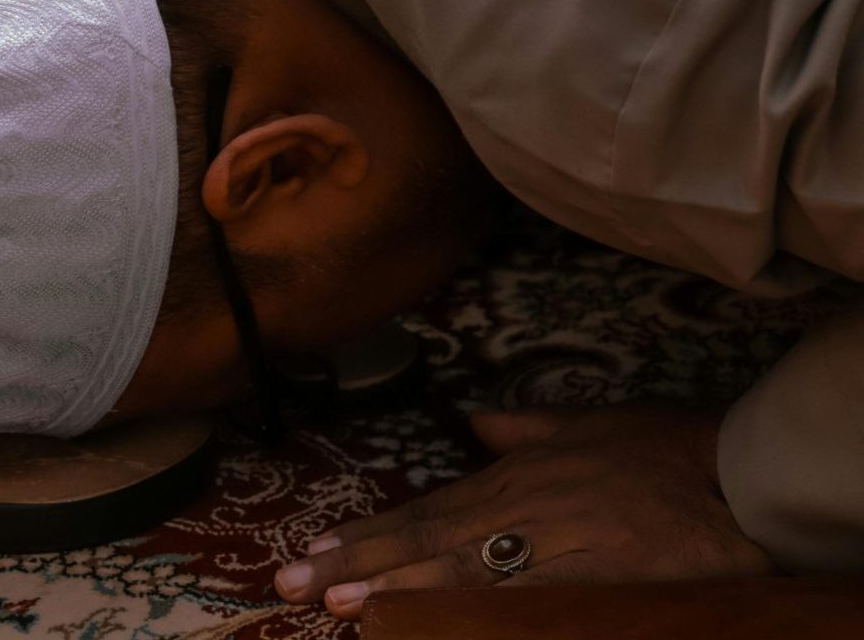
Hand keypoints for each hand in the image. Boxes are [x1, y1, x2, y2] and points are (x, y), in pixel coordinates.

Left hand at [273, 405, 775, 618]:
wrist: (738, 482)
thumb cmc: (662, 450)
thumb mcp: (584, 423)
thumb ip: (519, 425)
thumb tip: (472, 418)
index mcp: (513, 477)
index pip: (425, 510)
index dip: (369, 532)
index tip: (317, 548)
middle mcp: (521, 512)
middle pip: (428, 544)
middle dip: (360, 564)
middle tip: (298, 582)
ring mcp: (552, 552)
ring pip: (461, 577)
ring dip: (400, 593)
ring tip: (345, 606)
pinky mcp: (587, 587)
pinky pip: (519, 606)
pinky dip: (475, 617)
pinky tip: (439, 626)